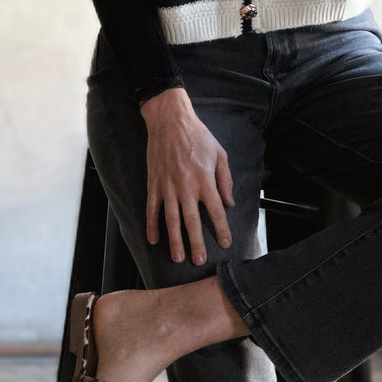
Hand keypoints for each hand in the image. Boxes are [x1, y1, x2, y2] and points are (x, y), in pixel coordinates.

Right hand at [140, 87, 234, 264]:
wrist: (169, 121)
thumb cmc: (197, 136)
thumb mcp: (219, 154)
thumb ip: (225, 180)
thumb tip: (229, 203)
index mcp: (204, 180)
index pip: (216, 211)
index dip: (221, 228)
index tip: (225, 243)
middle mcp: (186, 187)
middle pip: (192, 221)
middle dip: (196, 243)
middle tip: (198, 261)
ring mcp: (167, 187)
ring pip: (171, 219)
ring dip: (174, 240)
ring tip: (177, 257)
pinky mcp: (154, 184)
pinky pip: (152, 209)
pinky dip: (152, 225)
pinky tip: (153, 239)